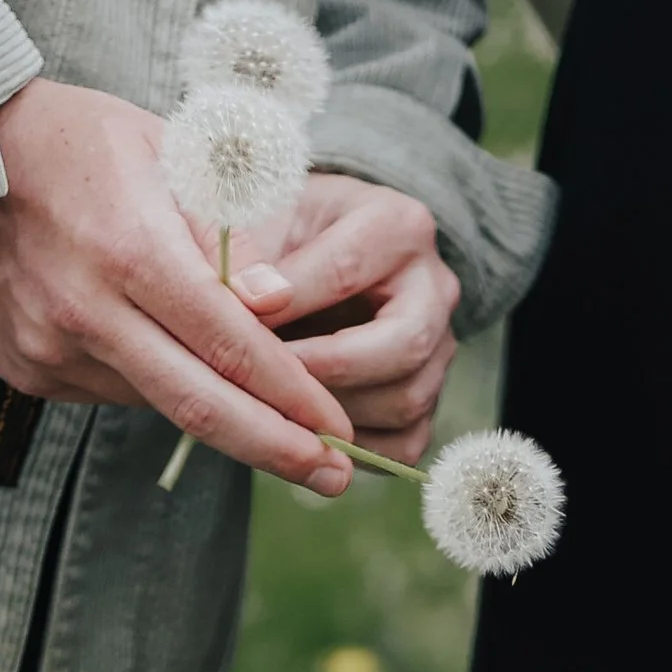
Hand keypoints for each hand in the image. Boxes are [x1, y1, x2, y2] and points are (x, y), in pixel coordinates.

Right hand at [0, 79, 353, 491]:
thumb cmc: (72, 138)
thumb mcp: (163, 151)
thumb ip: (224, 230)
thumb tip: (275, 309)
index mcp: (130, 251)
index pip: (231, 345)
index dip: (293, 397)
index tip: (340, 429)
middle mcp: (86, 313)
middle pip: (200, 406)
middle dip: (277, 448)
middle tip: (336, 476)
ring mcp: (50, 351)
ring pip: (158, 402)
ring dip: (221, 415)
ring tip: (275, 423)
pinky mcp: (26, 370)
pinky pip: (114, 391)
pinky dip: (158, 384)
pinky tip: (178, 365)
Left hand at [238, 173, 461, 463]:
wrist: (310, 265)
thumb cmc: (284, 239)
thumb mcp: (264, 222)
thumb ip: (253, 256)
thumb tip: (248, 302)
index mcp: (398, 226)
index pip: (346, 272)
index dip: (286, 304)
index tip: (231, 322)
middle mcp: (435, 287)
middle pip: (402, 346)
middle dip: (326, 370)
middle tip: (266, 378)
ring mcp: (440, 349)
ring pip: (405, 401)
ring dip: (337, 414)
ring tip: (280, 404)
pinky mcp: (428, 402)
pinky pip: (402, 446)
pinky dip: (353, 450)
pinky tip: (306, 431)